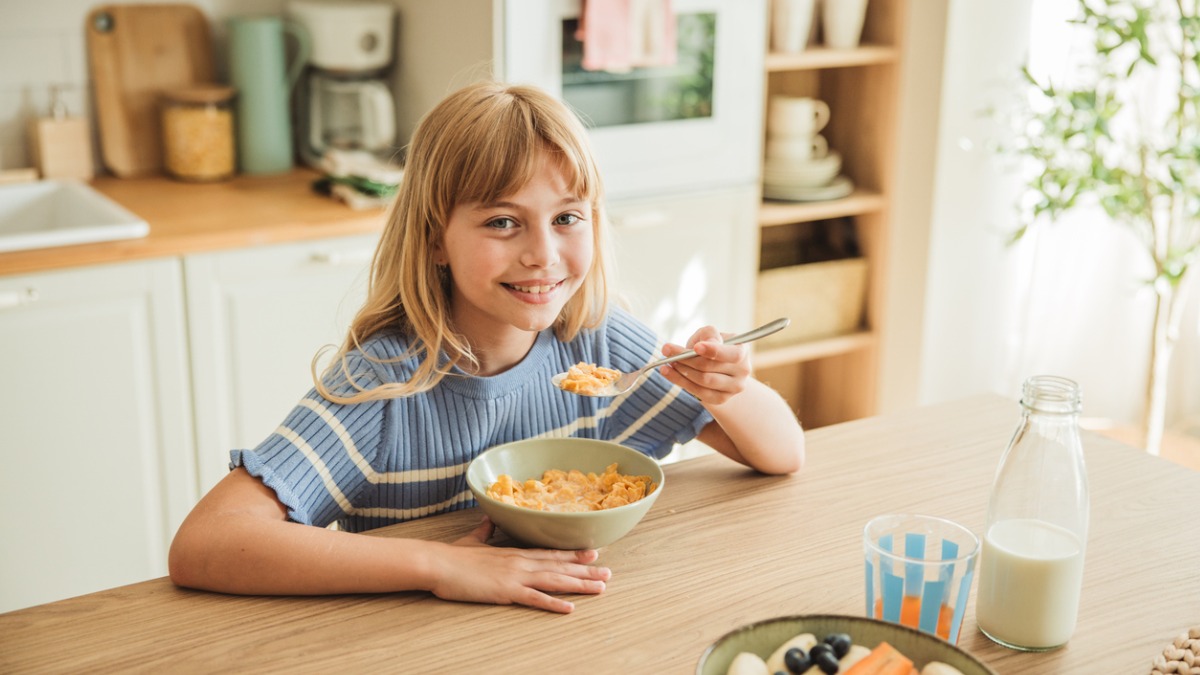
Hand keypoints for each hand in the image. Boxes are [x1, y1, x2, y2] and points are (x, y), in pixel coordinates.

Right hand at [428, 517, 611, 613]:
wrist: (438, 562)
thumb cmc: (453, 555)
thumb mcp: (473, 540)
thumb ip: (485, 532)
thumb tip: (489, 520)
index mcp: (514, 553)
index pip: (549, 553)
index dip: (572, 554)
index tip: (592, 553)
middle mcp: (520, 562)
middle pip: (559, 566)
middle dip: (585, 570)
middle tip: (608, 572)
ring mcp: (515, 576)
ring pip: (555, 580)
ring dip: (579, 585)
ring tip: (600, 588)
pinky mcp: (506, 591)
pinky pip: (535, 599)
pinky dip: (554, 603)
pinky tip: (570, 608)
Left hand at [658, 325, 749, 405]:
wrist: (716, 366)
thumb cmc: (711, 345)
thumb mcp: (710, 334)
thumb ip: (709, 334)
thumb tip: (703, 345)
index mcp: (742, 351)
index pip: (731, 354)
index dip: (713, 351)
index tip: (696, 347)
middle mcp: (742, 371)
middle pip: (710, 367)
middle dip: (685, 359)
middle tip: (667, 351)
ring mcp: (733, 388)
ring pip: (703, 380)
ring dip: (680, 371)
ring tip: (666, 362)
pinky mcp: (721, 399)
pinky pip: (699, 392)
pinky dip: (680, 382)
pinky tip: (668, 373)